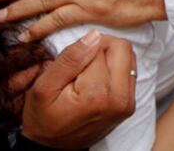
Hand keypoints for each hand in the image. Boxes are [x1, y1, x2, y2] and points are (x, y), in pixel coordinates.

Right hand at [20, 30, 136, 148]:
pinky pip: (130, 71)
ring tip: (88, 72)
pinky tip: (97, 79)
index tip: (70, 64)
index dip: (82, 48)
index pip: (99, 46)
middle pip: (122, 48)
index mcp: (97, 94)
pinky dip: (114, 68)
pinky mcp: (130, 104)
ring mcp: (127, 103)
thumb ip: (70, 59)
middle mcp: (119, 99)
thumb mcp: (44, 86)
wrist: (53, 147)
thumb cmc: (44, 118)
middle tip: (81, 62)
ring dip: (109, 57)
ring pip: (128, 57)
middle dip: (101, 47)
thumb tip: (94, 35)